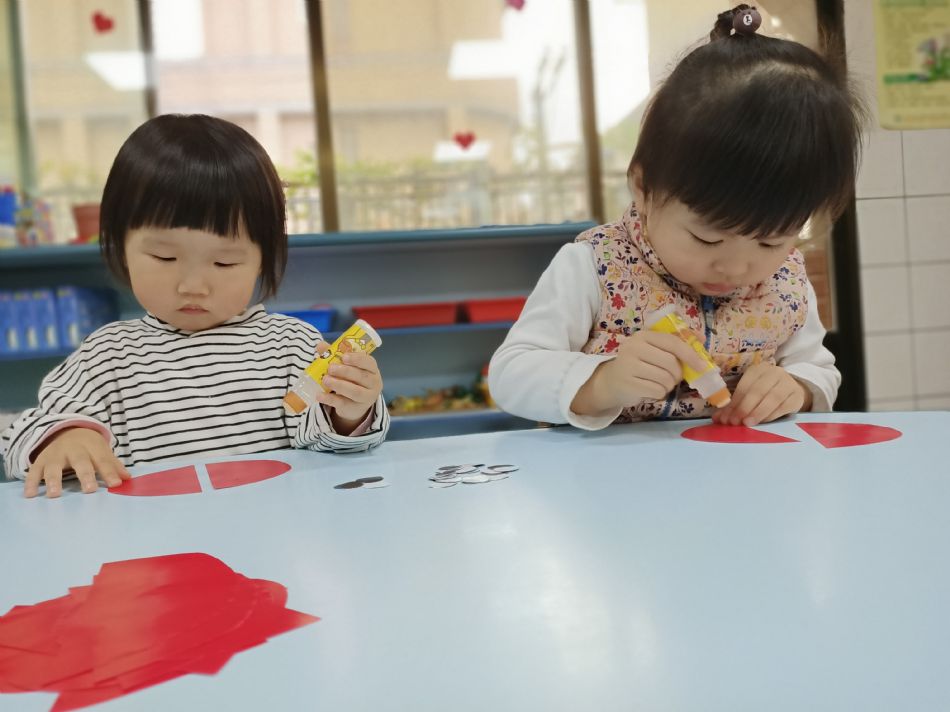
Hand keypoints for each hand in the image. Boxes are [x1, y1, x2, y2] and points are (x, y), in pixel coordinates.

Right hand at [25, 427, 129, 498]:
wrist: (66, 430)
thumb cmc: (89, 447)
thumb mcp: (102, 451)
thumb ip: (113, 465)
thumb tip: (127, 478)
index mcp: (92, 446)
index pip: (102, 459)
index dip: (109, 472)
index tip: (116, 484)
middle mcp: (73, 449)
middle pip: (80, 461)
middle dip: (85, 475)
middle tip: (89, 490)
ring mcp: (55, 454)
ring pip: (54, 466)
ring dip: (53, 480)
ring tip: (54, 494)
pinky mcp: (40, 460)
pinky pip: (34, 471)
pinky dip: (31, 482)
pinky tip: (30, 494)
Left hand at [313, 340, 382, 433]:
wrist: (354, 404)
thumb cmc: (351, 379)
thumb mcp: (346, 367)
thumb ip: (334, 355)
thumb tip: (320, 345)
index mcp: (372, 369)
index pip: (369, 362)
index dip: (357, 359)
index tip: (344, 356)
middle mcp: (373, 383)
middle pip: (362, 376)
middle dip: (346, 371)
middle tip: (330, 368)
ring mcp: (366, 398)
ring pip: (355, 391)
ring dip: (339, 385)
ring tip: (325, 380)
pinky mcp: (355, 409)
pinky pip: (343, 403)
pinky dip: (330, 399)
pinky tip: (319, 395)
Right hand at [571, 330, 709, 415]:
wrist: (611, 381)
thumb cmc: (638, 364)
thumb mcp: (654, 349)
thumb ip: (677, 342)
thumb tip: (702, 338)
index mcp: (643, 336)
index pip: (672, 342)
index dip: (690, 354)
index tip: (702, 366)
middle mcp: (633, 348)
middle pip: (671, 363)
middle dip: (678, 374)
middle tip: (674, 378)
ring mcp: (628, 366)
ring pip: (666, 379)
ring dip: (669, 385)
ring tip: (660, 384)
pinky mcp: (628, 384)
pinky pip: (657, 391)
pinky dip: (660, 393)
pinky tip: (651, 390)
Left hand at [712, 363, 810, 425]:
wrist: (793, 391)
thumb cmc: (766, 393)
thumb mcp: (750, 394)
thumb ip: (735, 405)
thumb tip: (718, 418)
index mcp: (758, 370)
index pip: (744, 386)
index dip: (734, 403)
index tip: (725, 418)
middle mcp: (774, 373)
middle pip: (757, 391)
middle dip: (744, 408)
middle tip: (735, 422)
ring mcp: (788, 383)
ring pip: (772, 398)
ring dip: (758, 412)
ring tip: (747, 423)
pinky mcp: (797, 396)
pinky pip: (783, 406)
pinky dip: (771, 415)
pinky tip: (762, 422)